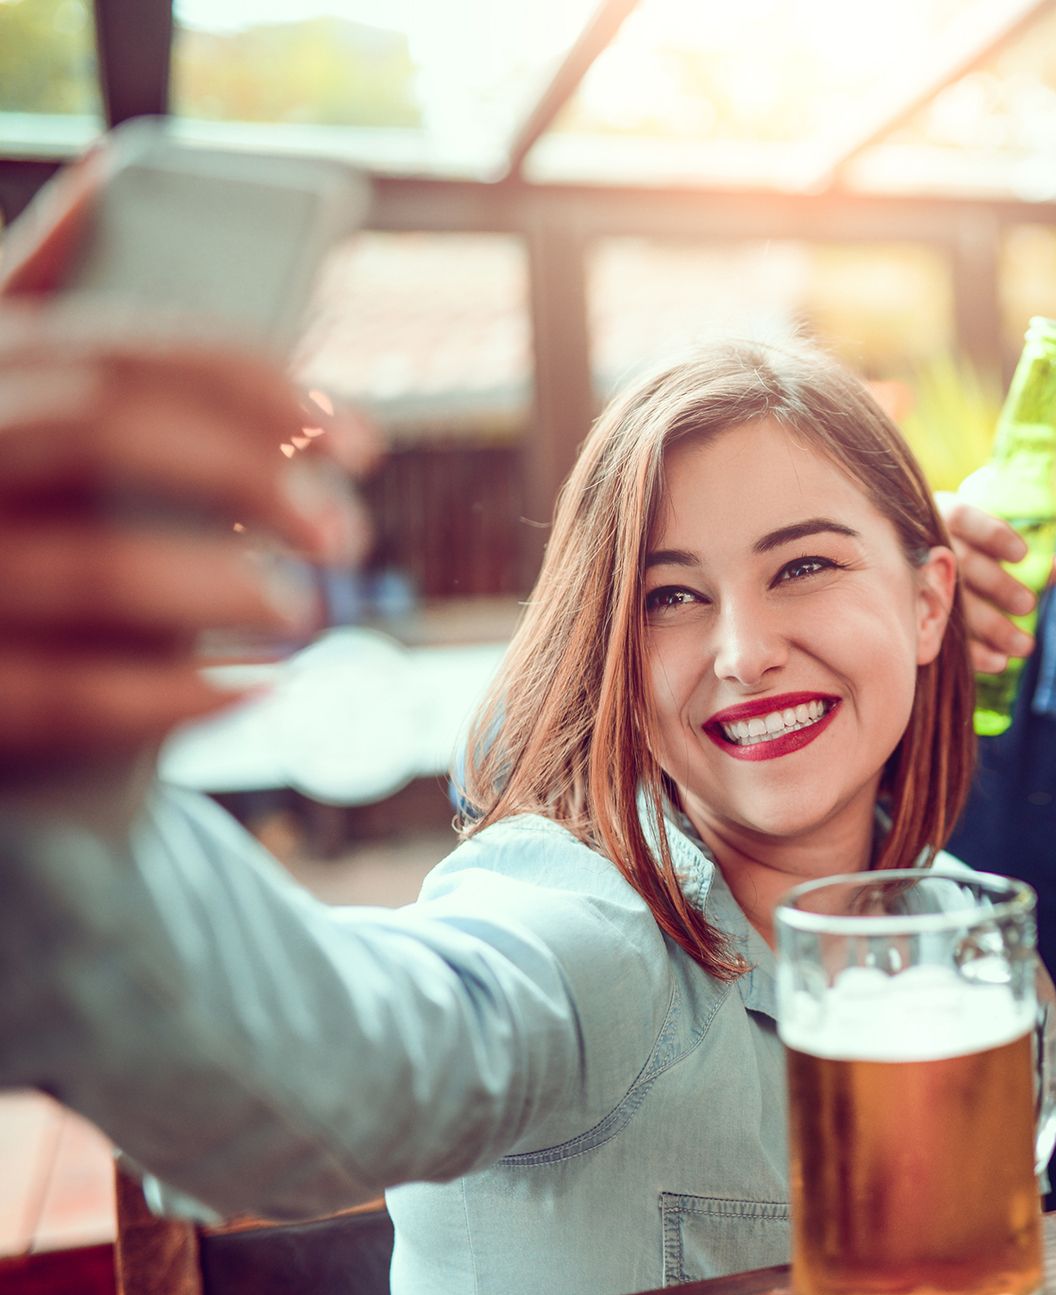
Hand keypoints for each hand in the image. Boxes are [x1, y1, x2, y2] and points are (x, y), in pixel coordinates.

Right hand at [0, 155, 376, 764]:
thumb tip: (114, 179)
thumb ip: (35, 290)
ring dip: (222, 588)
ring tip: (302, 612)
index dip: (256, 388)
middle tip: (348, 533)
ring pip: (88, 568)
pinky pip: (59, 697)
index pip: (123, 355)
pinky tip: (252, 691)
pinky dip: (170, 697)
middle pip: (107, 433)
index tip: (363, 437)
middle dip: (248, 473)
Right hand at [936, 492, 1055, 675]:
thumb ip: (1026, 557)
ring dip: (991, 626)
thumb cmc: (972, 554)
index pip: (964, 518)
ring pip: (954, 604)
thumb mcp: (993, 546)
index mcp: (945, 518)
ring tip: (1024, 646)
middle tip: (1028, 605)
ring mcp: (918, 585)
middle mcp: (929, 548)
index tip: (1022, 554)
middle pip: (963, 564)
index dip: (993, 534)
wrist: (925, 576)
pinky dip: (974, 653)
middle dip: (998, 585)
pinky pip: (943, 638)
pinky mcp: (918, 619)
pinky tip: (999, 663)